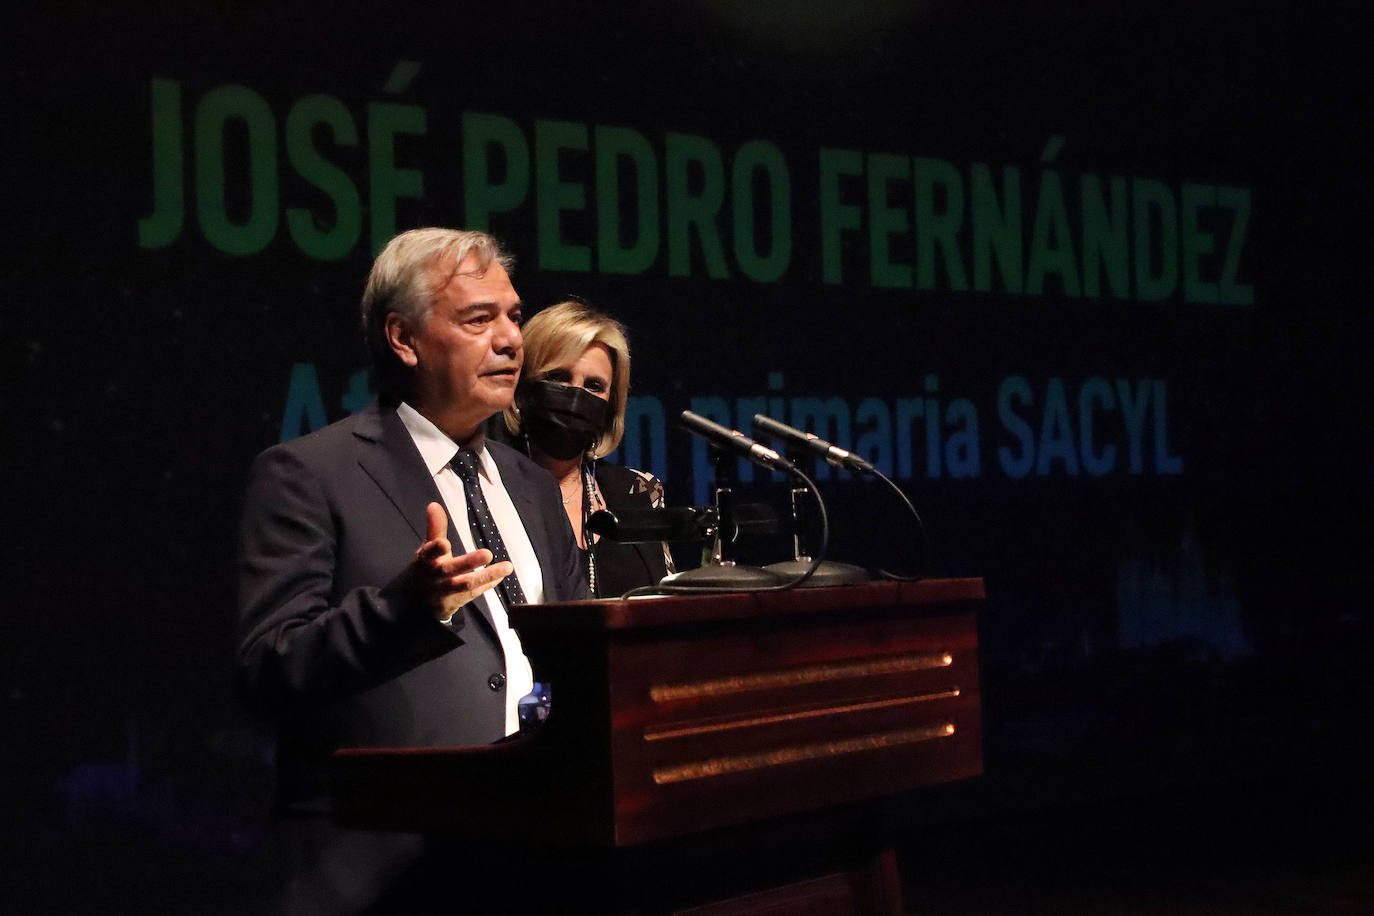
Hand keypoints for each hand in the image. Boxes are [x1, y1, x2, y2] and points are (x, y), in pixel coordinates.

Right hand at [411, 502, 511, 621]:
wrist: (420, 602)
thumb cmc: (427, 569)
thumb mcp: (427, 550)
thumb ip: (435, 528)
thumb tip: (434, 505)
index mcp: (426, 561)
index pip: (428, 554)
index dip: (435, 549)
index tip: (444, 543)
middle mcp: (435, 577)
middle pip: (450, 570)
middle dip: (468, 562)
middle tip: (487, 554)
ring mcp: (446, 591)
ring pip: (467, 584)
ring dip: (488, 575)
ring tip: (507, 567)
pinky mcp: (458, 601)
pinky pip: (475, 593)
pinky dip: (489, 584)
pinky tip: (501, 576)